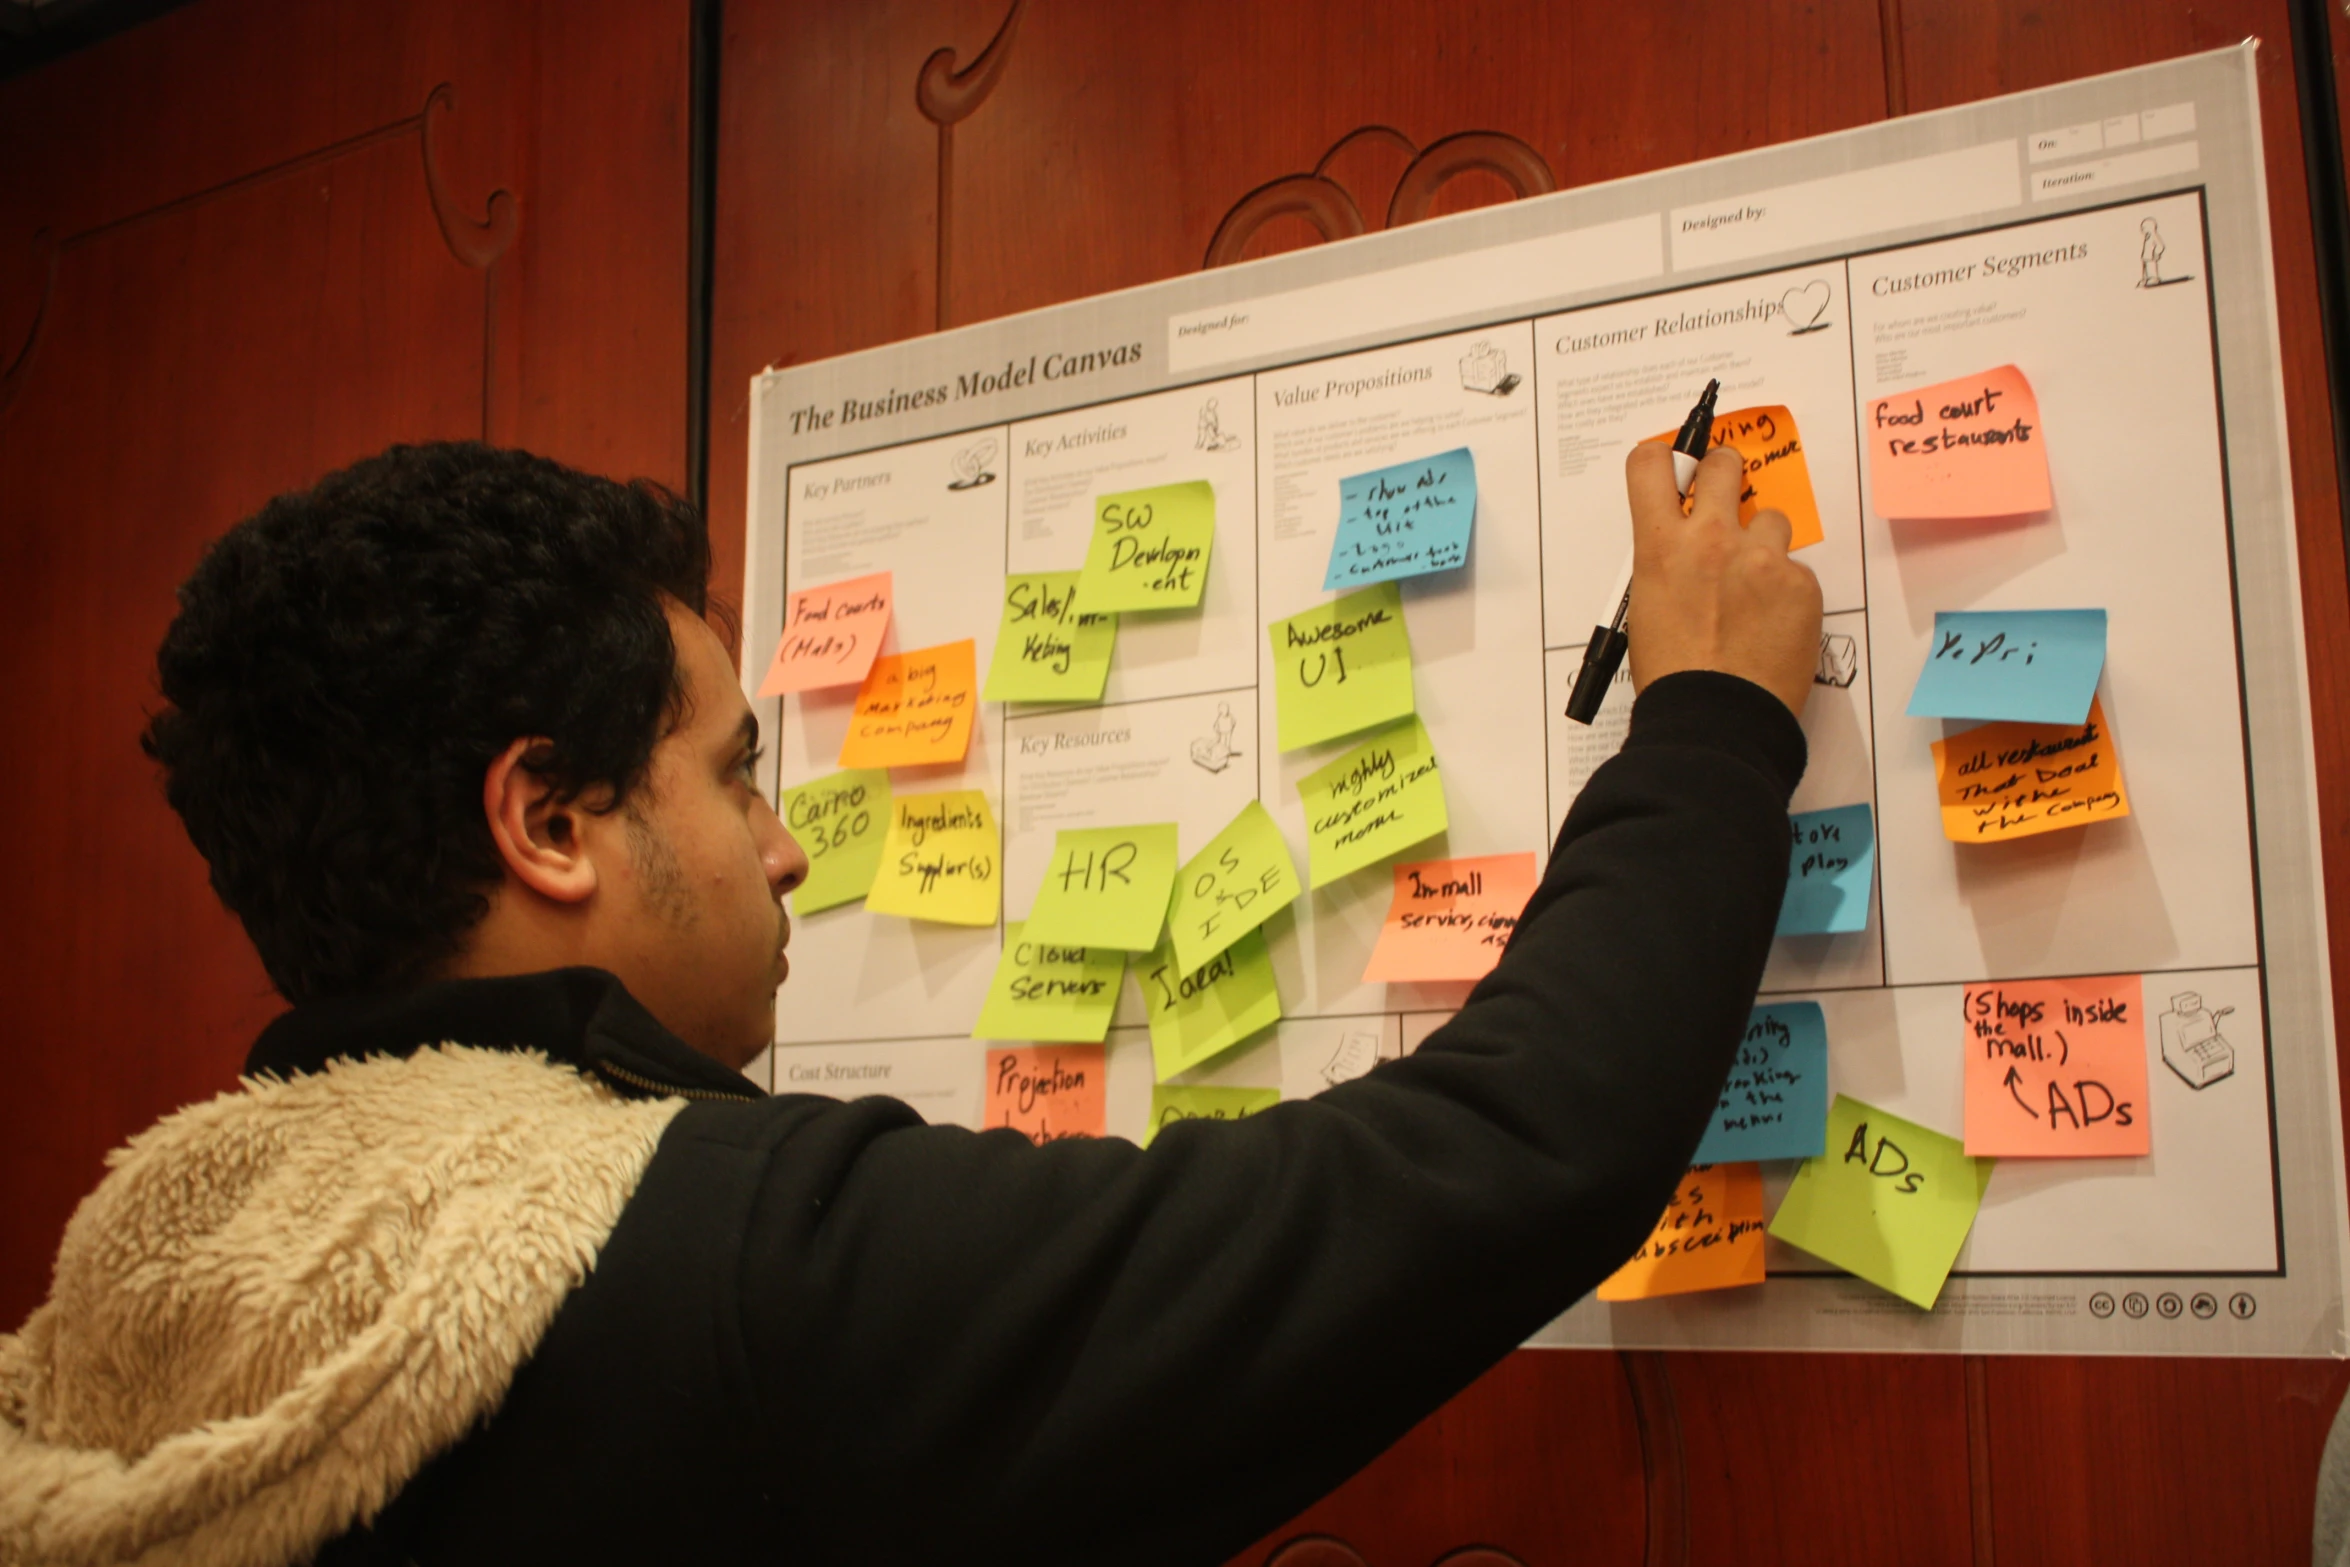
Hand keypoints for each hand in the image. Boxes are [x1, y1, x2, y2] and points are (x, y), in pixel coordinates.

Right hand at [1623, 442, 1822, 718]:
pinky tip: (1771, 624)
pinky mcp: (1800, 584)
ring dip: (1762, 542)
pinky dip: (1786, 591)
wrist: (1717, 717)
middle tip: (1724, 492)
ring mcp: (1761, 558)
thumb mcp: (1647, 607)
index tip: (1671, 464)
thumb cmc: (1675, 675)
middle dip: (1723, 473)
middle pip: (1724, 465)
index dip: (1661, 459)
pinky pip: (1796, 571)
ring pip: (1771, 519)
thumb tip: (1682, 550)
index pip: (1651, 465)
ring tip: (1752, 587)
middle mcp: (1711, 539)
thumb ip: (1667, 564)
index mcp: (1661, 547)